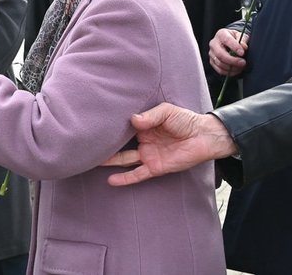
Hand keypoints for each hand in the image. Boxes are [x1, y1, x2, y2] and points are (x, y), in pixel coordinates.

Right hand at [103, 103, 236, 185]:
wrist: (204, 136)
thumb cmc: (186, 120)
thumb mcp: (167, 111)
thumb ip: (150, 116)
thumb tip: (132, 119)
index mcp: (144, 126)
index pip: (124, 127)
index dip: (111, 126)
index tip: (95, 123)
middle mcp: (143, 141)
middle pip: (120, 144)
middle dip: (105, 145)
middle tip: (87, 144)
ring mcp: (148, 155)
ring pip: (124, 159)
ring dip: (110, 161)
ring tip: (91, 162)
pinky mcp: (155, 168)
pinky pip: (137, 174)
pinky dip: (125, 178)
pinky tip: (111, 180)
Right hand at [208, 28, 247, 76]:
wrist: (229, 42)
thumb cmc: (235, 38)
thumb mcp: (241, 36)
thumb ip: (243, 40)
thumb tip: (244, 47)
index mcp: (221, 34)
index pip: (227, 40)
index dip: (234, 47)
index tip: (242, 53)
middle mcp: (214, 43)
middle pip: (220, 54)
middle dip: (232, 60)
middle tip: (243, 63)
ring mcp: (212, 53)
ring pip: (220, 63)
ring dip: (232, 67)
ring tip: (241, 67)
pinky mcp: (212, 61)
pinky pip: (219, 70)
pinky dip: (229, 72)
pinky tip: (236, 70)